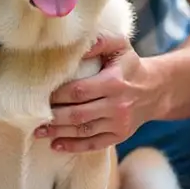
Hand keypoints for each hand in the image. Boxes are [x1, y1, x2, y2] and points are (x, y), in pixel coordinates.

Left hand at [35, 35, 158, 152]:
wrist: (155, 89)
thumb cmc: (130, 65)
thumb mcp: (119, 46)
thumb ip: (99, 42)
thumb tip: (76, 48)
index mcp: (114, 83)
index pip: (79, 91)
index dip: (58, 95)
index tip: (41, 96)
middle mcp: (117, 105)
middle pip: (79, 114)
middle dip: (54, 117)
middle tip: (33, 117)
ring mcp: (119, 123)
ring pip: (84, 131)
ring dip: (59, 133)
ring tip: (38, 132)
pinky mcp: (119, 135)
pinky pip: (95, 144)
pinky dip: (75, 146)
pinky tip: (56, 145)